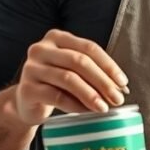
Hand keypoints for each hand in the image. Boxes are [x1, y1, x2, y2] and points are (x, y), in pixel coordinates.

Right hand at [13, 29, 128, 125]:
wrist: (26, 102)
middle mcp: (41, 48)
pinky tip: (86, 112)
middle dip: (102, 81)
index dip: (108, 65)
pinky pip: (56, 96)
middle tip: (117, 98)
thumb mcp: (74, 72)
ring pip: (68, 78)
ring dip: (90, 94)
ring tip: (104, 107)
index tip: (123, 82)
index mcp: (57, 38)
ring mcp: (31, 68)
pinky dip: (75, 105)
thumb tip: (121, 87)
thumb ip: (94, 74)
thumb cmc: (56, 84)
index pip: (88, 47)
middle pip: (79, 61)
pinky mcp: (26, 89)